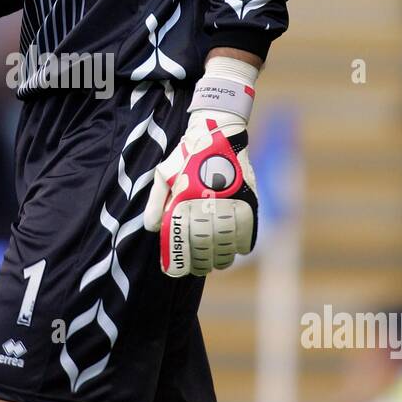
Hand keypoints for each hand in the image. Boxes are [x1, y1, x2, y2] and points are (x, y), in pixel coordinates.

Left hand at [143, 109, 257, 276]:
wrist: (217, 131)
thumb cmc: (186, 156)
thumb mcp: (163, 175)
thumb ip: (156, 203)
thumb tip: (153, 229)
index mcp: (186, 200)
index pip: (183, 241)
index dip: (179, 260)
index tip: (176, 270)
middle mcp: (209, 203)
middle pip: (206, 246)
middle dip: (202, 262)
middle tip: (199, 268)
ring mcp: (231, 201)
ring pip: (228, 242)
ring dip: (223, 257)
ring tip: (218, 262)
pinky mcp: (248, 198)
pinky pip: (248, 229)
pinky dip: (243, 243)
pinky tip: (238, 249)